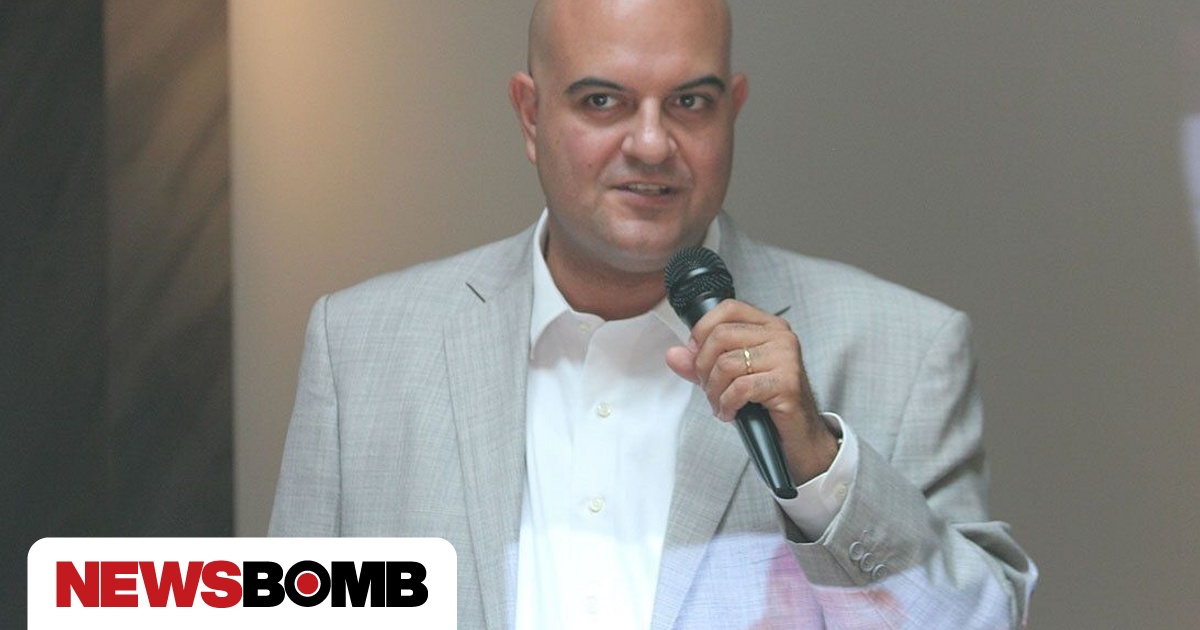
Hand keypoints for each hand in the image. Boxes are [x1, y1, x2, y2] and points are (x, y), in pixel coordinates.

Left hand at [665, 300, 838, 483]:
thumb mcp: (730, 377)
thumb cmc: (767, 402)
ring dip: (714, 391)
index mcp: (768, 326)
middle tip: (708, 388)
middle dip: (703, 367)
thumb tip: (674, 354)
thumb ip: (701, 363)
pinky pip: (740, 388)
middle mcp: (780, 336)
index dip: (702, 330)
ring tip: (720, 404)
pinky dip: (727, 404)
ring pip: (727, 364)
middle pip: (721, 336)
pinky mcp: (787, 382)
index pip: (727, 309)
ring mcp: (786, 358)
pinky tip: (730, 412)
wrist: (799, 434)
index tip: (696, 354)